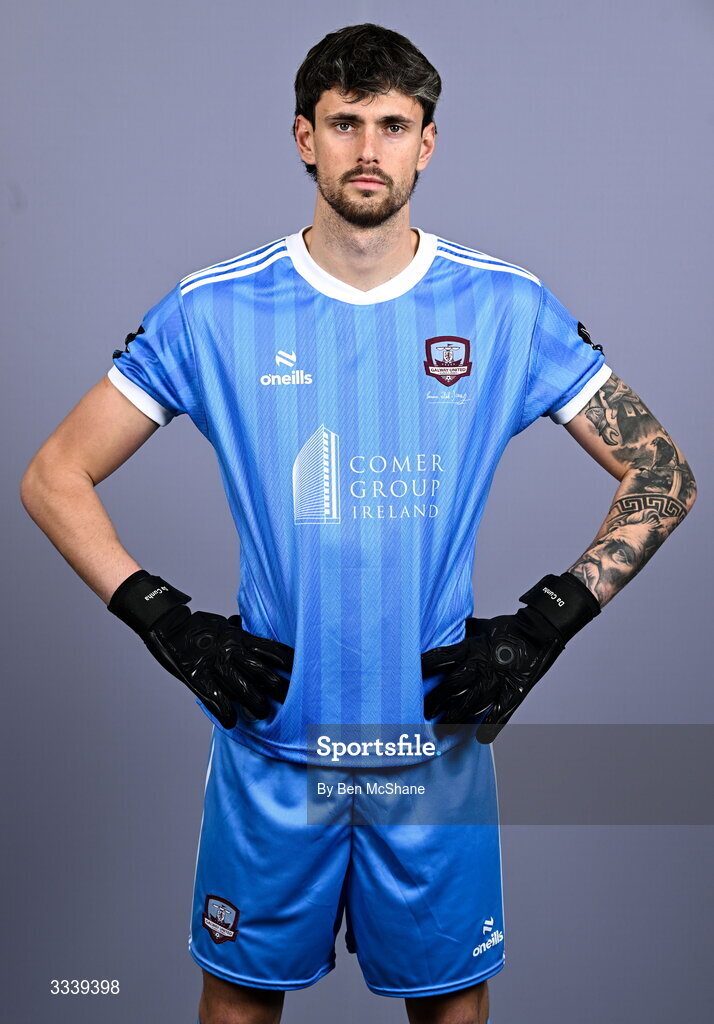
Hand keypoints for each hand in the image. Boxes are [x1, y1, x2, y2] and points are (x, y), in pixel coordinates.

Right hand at [108, 571, 292, 728]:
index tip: (303, 673)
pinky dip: (229, 714)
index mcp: (241, 638)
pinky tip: (233, 720)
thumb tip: (261, 645)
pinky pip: (219, 702)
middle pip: (265, 675)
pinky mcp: (199, 680)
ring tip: (263, 713)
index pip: (274, 651)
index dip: (290, 664)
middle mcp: (232, 652)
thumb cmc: (199, 628)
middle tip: (288, 701)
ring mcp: (216, 667)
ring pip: (247, 692)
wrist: (167, 626)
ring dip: (258, 706)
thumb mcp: (226, 627)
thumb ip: (243, 638)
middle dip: (279, 690)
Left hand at [422, 573, 599, 742]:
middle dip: (435, 701)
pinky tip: (479, 738)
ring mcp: (497, 680)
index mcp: (470, 648)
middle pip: (451, 685)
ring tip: (442, 730)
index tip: (409, 677)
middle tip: (423, 712)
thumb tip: (438, 629)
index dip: (424, 668)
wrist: (538, 631)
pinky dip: (490, 726)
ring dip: (455, 718)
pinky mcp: (514, 692)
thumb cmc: (505, 628)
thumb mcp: (478, 627)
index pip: (440, 658)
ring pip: (471, 703)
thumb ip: (460, 634)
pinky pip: (500, 713)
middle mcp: (481, 666)